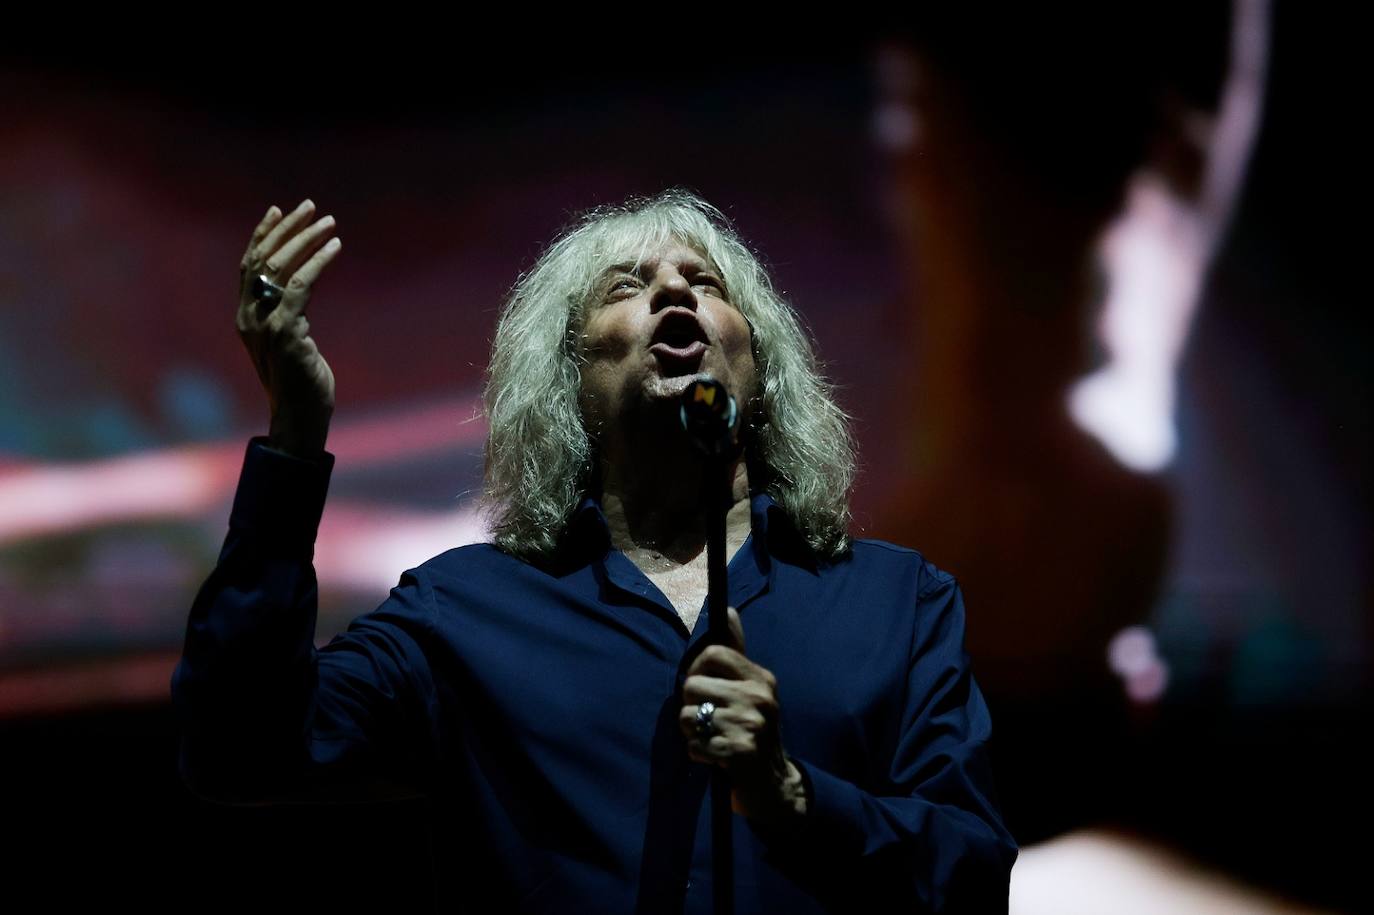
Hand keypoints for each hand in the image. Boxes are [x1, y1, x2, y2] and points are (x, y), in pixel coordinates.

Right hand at [236, 199, 341, 457]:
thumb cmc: (301, 384)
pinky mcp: (287, 332)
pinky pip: (303, 285)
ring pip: (281, 267)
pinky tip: (336, 247)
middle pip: (263, 259)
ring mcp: (265, 324)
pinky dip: (319, 262)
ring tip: (329, 222)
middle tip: (310, 207)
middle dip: (287, 228)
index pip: (249, 266)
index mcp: (245, 317)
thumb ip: (288, 316)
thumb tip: (301, 290)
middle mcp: (249, 317)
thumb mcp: (290, 342)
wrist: (300, 418)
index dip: (262, 235)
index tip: (279, 210)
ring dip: (306, 239)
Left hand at [679, 607, 807, 823]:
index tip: (704, 688)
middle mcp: (759, 698)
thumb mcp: (752, 689)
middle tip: (710, 721)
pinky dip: (698, 754)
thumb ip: (735, 651)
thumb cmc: (755, 730)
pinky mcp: (739, 753)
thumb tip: (727, 610)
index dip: (697, 670)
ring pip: (688, 716)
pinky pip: (694, 745)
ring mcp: (750, 725)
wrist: (776, 785)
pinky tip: (716, 757)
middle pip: (691, 685)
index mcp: (761, 678)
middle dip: (691, 706)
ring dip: (693, 732)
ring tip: (713, 738)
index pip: (712, 653)